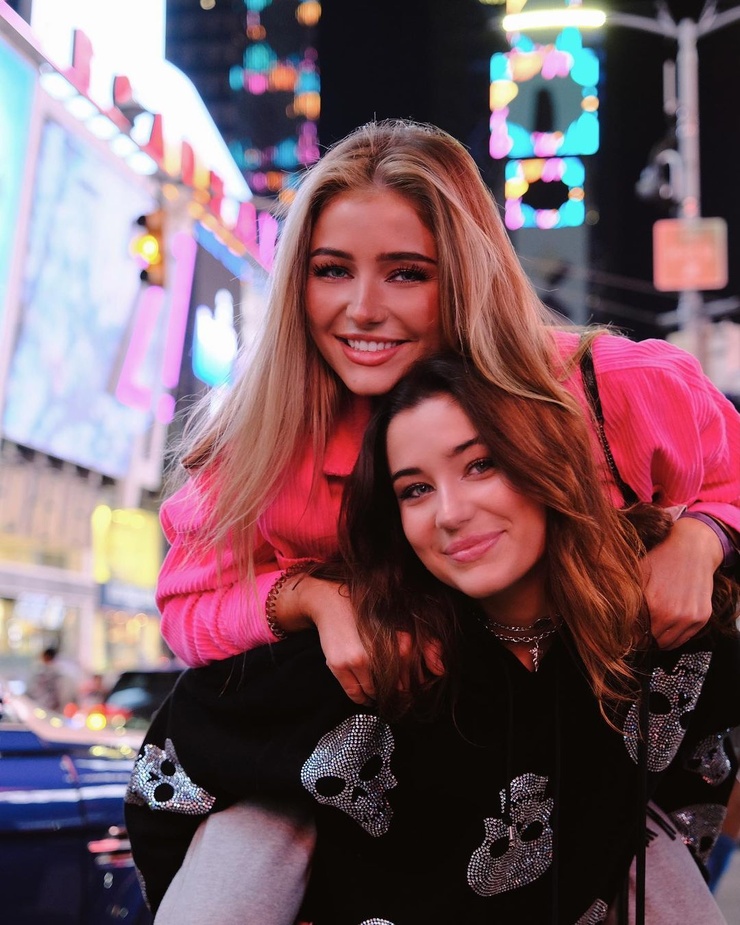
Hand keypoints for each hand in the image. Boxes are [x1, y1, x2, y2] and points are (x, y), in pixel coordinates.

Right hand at [277, 574, 443, 704]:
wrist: (330, 602)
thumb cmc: (366, 612)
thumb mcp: (399, 624)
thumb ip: (429, 645)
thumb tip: (442, 670)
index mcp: (396, 643)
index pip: (410, 679)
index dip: (411, 689)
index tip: (409, 691)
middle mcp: (377, 654)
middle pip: (392, 689)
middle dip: (395, 695)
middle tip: (396, 696)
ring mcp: (357, 660)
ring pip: (372, 694)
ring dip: (376, 697)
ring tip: (379, 694)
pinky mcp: (339, 665)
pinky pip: (354, 693)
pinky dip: (361, 698)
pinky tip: (366, 695)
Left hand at [641, 515, 723, 648]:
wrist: (692, 549)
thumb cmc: (661, 559)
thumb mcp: (638, 575)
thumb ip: (628, 600)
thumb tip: (614, 620)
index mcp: (654, 606)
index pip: (638, 636)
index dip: (632, 636)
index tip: (629, 632)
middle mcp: (673, 615)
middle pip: (654, 642)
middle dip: (646, 637)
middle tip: (642, 629)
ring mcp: (690, 618)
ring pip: (670, 643)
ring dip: (661, 638)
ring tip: (655, 625)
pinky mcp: (702, 618)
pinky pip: (685, 638)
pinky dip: (676, 634)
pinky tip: (669, 622)